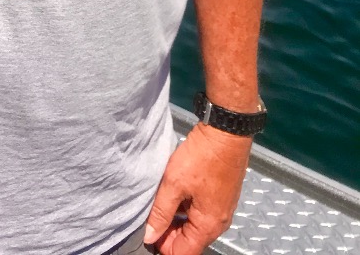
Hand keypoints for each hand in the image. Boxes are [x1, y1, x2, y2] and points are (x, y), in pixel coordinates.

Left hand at [143, 123, 250, 253]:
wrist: (225, 133)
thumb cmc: (202, 157)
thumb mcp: (174, 184)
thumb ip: (160, 212)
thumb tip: (150, 236)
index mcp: (208, 226)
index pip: (183, 253)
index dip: (163, 245)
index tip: (149, 230)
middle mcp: (219, 223)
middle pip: (190, 241)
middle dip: (169, 233)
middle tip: (152, 213)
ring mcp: (222, 210)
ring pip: (195, 226)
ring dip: (177, 218)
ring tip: (162, 199)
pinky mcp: (221, 197)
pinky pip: (201, 212)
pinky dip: (187, 208)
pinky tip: (176, 191)